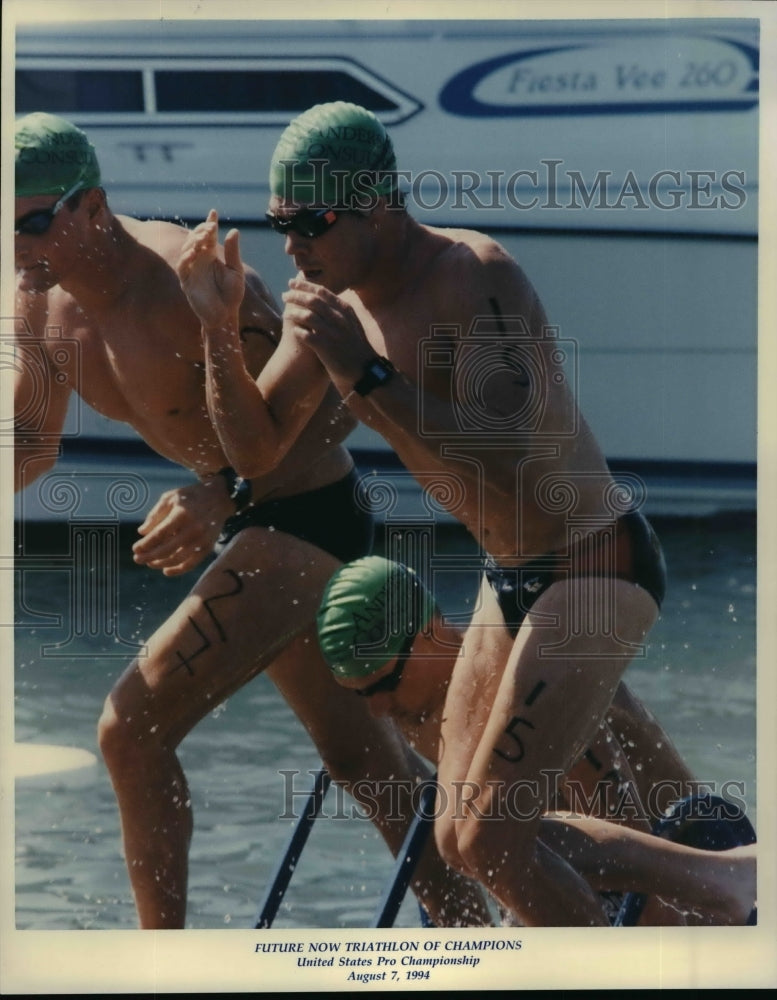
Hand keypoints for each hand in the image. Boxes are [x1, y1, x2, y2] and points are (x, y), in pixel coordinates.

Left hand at [132, 478, 233, 575]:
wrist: (220, 498)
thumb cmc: (190, 497)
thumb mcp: (170, 498)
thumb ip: (155, 514)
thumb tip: (142, 532)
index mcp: (182, 513)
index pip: (159, 534)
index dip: (145, 544)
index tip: (135, 549)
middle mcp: (193, 528)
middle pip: (166, 549)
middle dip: (149, 556)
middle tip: (137, 559)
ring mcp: (202, 539)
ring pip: (177, 558)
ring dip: (160, 563)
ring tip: (150, 562)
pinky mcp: (208, 546)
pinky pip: (192, 563)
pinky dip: (178, 570)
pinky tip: (166, 570)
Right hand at [177, 209, 244, 328]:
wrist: (225, 316)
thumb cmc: (232, 295)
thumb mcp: (236, 272)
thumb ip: (234, 253)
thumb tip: (234, 230)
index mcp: (212, 255)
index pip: (210, 236)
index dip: (210, 223)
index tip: (213, 212)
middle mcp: (200, 259)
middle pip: (197, 239)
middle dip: (202, 231)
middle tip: (211, 228)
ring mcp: (192, 269)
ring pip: (187, 249)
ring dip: (194, 242)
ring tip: (203, 237)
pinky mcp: (186, 281)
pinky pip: (183, 266)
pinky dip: (186, 258)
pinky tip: (193, 252)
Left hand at [282, 278, 375, 383]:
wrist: (365, 370)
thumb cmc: (357, 348)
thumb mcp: (353, 324)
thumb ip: (340, 313)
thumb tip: (324, 301)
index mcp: (345, 310)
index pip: (322, 291)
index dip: (305, 285)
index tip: (293, 283)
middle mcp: (339, 319)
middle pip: (312, 301)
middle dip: (296, 296)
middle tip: (285, 295)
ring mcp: (332, 333)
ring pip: (307, 316)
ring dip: (294, 313)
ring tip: (286, 314)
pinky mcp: (325, 348)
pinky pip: (305, 335)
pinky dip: (297, 332)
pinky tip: (293, 332)